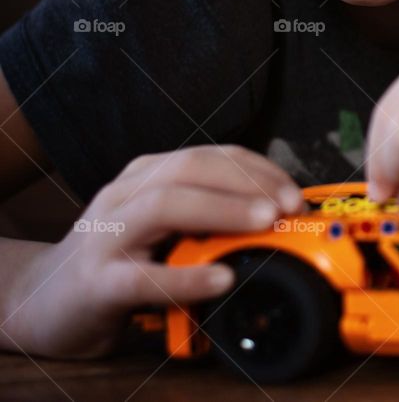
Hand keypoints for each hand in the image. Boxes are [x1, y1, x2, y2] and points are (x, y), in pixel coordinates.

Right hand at [2, 145, 303, 358]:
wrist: (45, 302)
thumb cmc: (119, 261)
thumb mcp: (166, 229)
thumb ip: (209, 218)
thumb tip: (280, 218)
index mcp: (148, 177)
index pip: (210, 155)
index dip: (258, 168)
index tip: (295, 192)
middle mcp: (126, 195)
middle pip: (190, 168)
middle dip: (247, 181)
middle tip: (289, 204)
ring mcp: (107, 236)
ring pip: (165, 205)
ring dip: (223, 209)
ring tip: (266, 222)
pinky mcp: (96, 283)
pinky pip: (143, 277)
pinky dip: (186, 277)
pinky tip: (223, 278)